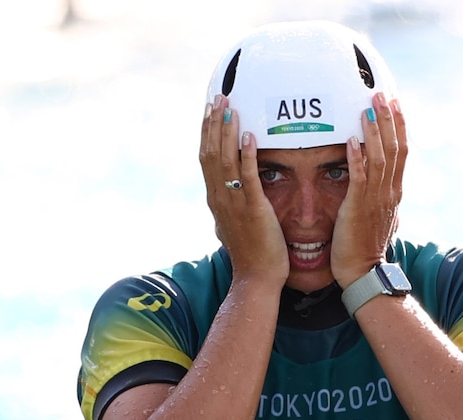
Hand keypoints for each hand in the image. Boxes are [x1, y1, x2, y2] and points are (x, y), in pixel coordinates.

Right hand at [199, 95, 289, 286]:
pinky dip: (247, 154)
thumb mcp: (236, 223)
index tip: (210, 110)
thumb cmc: (252, 253)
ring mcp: (234, 203)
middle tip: (219, 97)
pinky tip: (249, 136)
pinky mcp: (253, 209)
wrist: (256, 278)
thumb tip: (227, 194)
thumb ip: (231, 205)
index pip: (206, 158)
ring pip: (225, 160)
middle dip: (214, 123)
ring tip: (231, 107)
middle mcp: (219, 198)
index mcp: (216, 199)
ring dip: (227, 131)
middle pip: (210, 153)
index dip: (207, 132)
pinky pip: (248, 177)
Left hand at [331, 92, 407, 287]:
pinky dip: (357, 157)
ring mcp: (375, 199)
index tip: (395, 104)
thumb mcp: (377, 216)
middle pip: (394, 148)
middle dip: (388, 119)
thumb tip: (381, 184)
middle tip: (381, 95)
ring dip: (373, 131)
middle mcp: (389, 192)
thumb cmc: (365, 246)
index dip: (399, 126)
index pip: (401, 152)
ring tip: (366, 108)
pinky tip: (351, 140)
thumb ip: (379, 197)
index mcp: (394, 192)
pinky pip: (360, 178)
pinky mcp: (358, 208)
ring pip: (379, 157)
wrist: (364, 272)